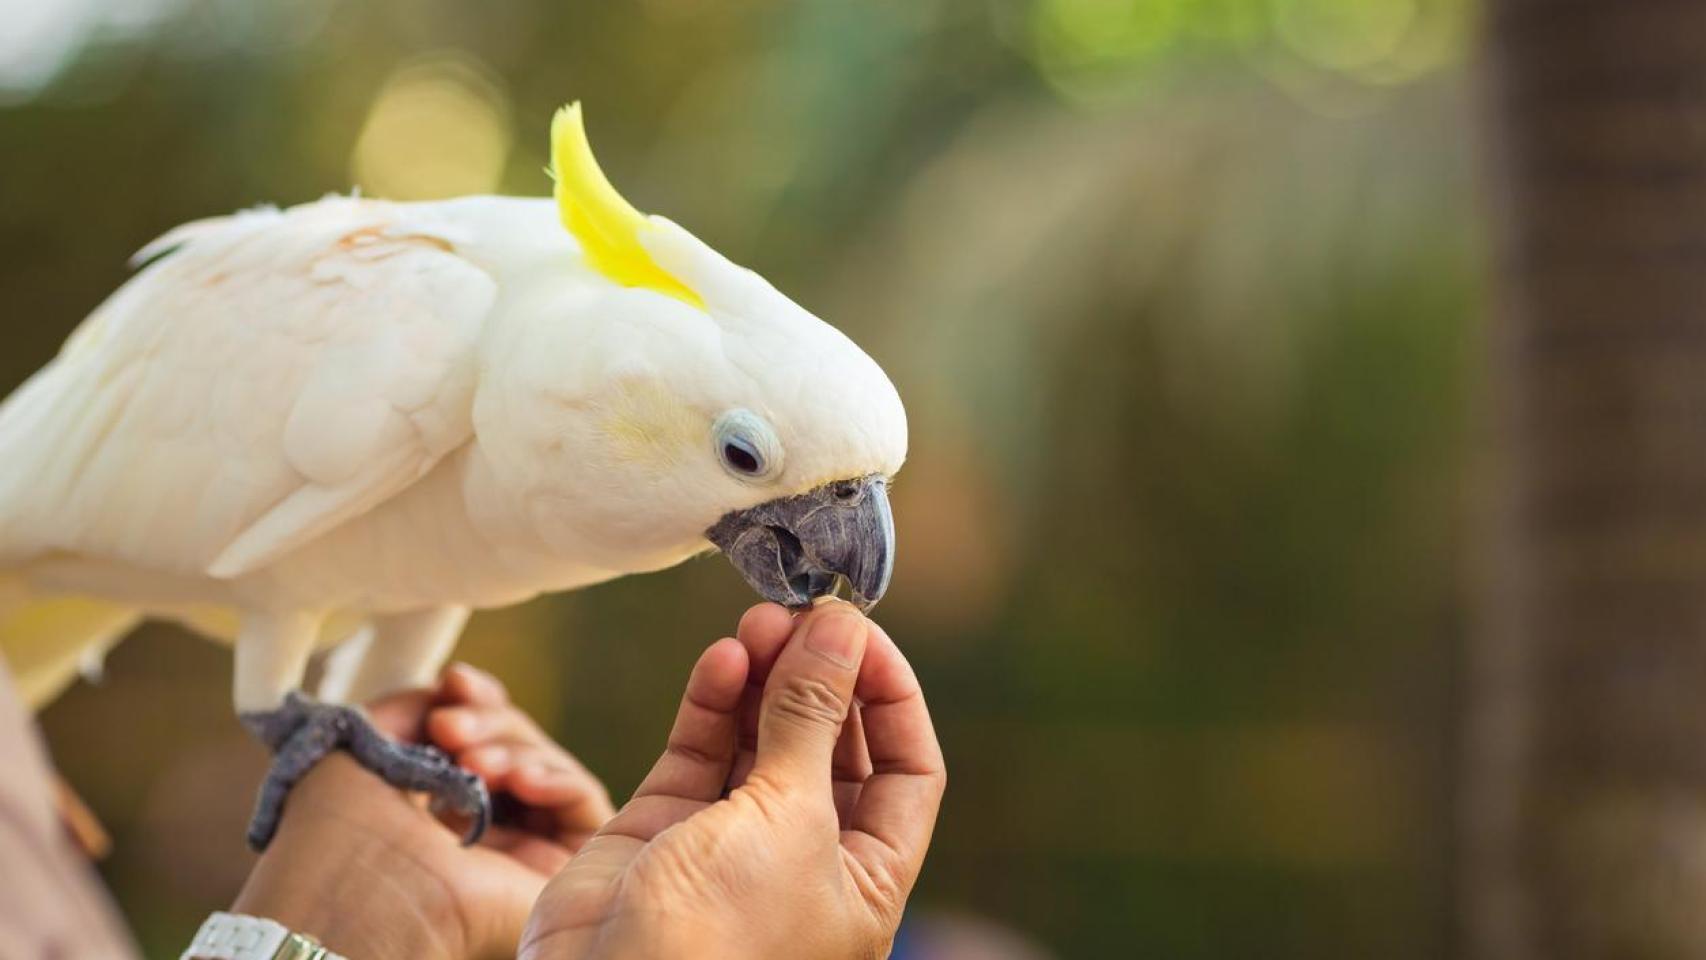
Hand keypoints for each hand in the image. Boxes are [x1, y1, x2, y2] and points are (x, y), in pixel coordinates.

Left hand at [232, 664, 614, 959]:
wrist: (355, 906)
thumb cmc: (339, 837)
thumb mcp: (367, 747)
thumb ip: (413, 706)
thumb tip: (451, 688)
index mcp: (439, 806)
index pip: (484, 737)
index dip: (477, 702)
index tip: (453, 680)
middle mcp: (484, 828)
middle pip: (518, 744)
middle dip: (488, 722)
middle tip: (447, 727)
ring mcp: (524, 850)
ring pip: (548, 766)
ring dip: (512, 750)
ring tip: (469, 763)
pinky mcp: (560, 869)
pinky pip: (585, 802)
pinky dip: (556, 778)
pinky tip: (519, 782)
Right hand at [521, 601, 946, 959]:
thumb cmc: (719, 939)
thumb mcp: (789, 819)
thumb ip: (811, 717)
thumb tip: (842, 629)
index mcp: (867, 881)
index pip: (907, 769)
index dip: (890, 694)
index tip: (860, 630)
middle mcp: (805, 862)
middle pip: (830, 746)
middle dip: (818, 676)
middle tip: (797, 612)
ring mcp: (731, 845)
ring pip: (759, 741)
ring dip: (764, 679)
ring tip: (756, 621)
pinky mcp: (664, 832)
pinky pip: (700, 754)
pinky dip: (711, 704)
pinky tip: (723, 659)